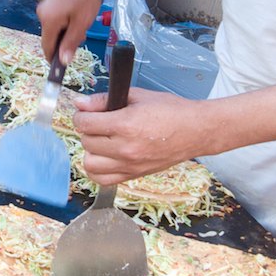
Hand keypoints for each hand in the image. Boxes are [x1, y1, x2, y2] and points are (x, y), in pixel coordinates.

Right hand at [37, 0, 104, 64]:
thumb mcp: (81, 23)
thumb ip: (71, 43)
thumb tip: (63, 61)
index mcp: (47, 21)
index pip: (47, 47)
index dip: (55, 59)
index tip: (65, 65)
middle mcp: (42, 14)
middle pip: (51, 37)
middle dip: (66, 41)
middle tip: (83, 35)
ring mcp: (45, 6)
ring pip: (55, 28)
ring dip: (68, 30)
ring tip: (83, 21)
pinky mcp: (51, 0)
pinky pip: (57, 18)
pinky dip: (67, 21)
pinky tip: (79, 13)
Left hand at [74, 86, 208, 184]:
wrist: (196, 130)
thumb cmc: (171, 110)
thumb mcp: (137, 96)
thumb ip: (104, 100)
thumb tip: (80, 103)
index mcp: (126, 125)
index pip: (85, 123)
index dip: (81, 115)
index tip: (86, 112)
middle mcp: (125, 148)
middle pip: (86, 142)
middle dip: (88, 129)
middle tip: (98, 122)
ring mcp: (130, 165)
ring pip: (90, 164)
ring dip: (91, 150)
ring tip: (102, 140)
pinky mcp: (134, 175)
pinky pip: (103, 180)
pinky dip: (98, 169)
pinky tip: (106, 156)